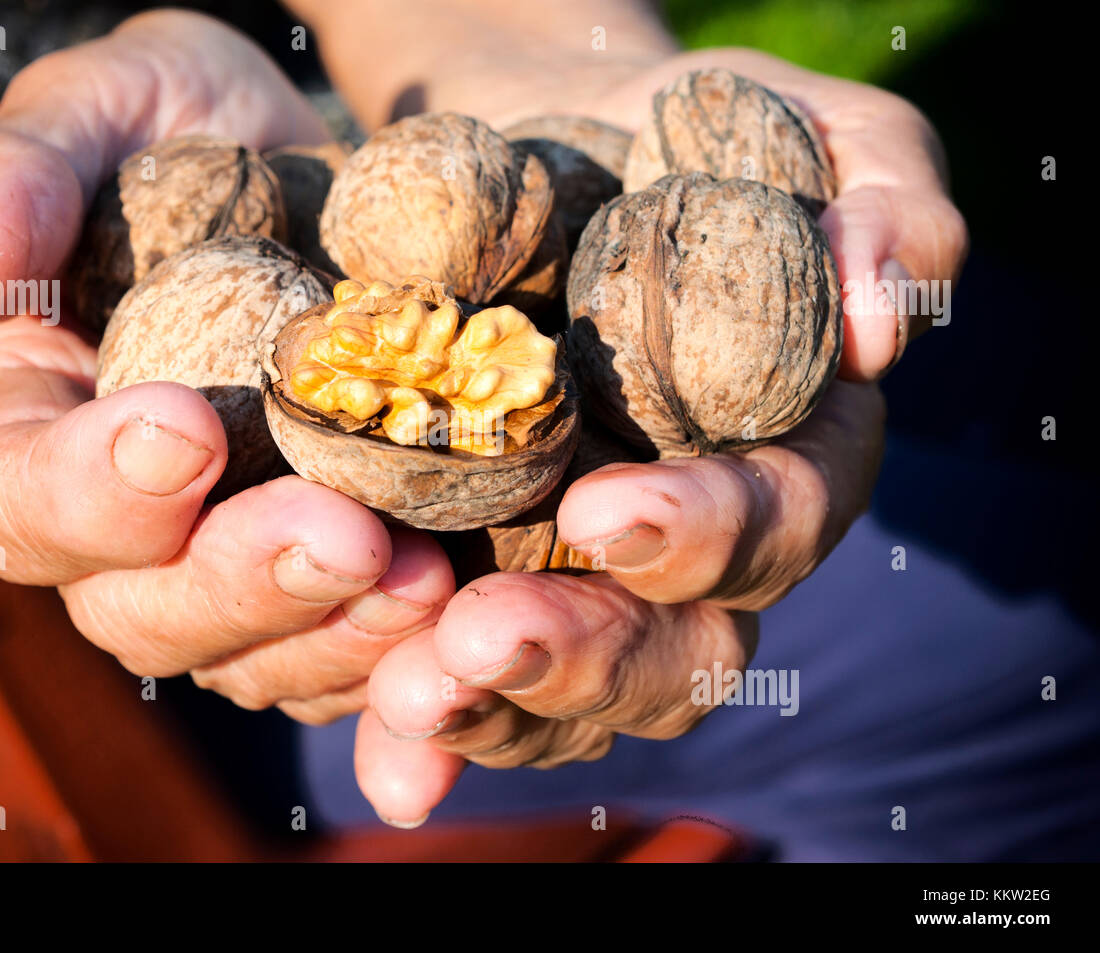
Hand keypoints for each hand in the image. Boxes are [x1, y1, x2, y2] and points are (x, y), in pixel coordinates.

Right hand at [0, 11, 453, 721]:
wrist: (316, 178)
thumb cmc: (184, 133)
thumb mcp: (103, 109)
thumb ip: (23, 171)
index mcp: (37, 427)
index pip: (21, 493)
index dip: (92, 485)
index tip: (189, 425)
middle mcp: (126, 528)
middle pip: (141, 612)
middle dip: (241, 584)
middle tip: (346, 541)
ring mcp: (229, 567)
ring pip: (254, 659)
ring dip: (339, 636)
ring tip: (427, 581)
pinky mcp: (332, 581)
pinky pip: (351, 652)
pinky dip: (406, 652)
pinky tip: (468, 615)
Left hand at [339, 41, 962, 824]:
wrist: (551, 147)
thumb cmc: (692, 135)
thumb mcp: (811, 133)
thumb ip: (883, 205)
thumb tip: (880, 326)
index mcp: (793, 455)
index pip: (778, 522)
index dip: (704, 533)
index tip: (606, 512)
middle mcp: (700, 547)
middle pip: (673, 649)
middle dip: (584, 653)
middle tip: (483, 640)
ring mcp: (593, 580)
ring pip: (573, 692)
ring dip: (496, 710)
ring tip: (412, 694)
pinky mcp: (493, 580)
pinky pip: (475, 680)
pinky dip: (434, 728)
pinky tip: (386, 763)